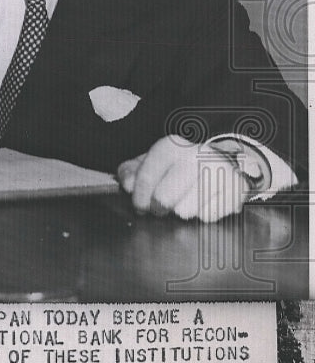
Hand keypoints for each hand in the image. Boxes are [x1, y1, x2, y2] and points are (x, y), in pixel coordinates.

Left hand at [117, 135, 261, 221]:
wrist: (222, 162)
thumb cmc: (179, 166)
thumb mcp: (152, 162)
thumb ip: (132, 171)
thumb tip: (127, 183)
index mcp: (171, 146)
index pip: (146, 176)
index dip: (139, 197)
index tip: (139, 207)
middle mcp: (195, 153)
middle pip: (164, 198)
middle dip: (158, 207)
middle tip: (160, 207)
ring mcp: (218, 170)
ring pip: (185, 210)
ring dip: (182, 211)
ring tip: (186, 200)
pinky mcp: (236, 187)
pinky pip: (208, 216)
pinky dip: (203, 214)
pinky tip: (205, 202)